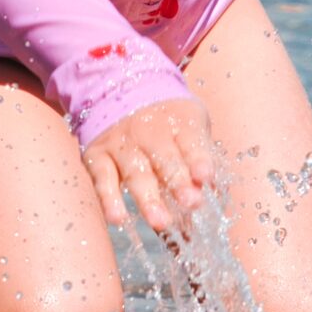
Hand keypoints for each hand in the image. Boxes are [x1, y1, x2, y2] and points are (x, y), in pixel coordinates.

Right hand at [83, 96, 214, 235]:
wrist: (119, 89)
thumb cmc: (166, 121)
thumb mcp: (190, 127)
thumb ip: (201, 160)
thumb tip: (214, 194)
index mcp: (179, 122)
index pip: (191, 141)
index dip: (199, 159)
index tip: (206, 177)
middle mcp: (149, 131)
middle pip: (165, 158)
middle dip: (178, 181)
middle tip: (191, 202)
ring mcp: (122, 143)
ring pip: (135, 172)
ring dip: (148, 198)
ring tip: (160, 221)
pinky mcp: (97, 156)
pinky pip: (103, 178)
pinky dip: (108, 198)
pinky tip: (117, 218)